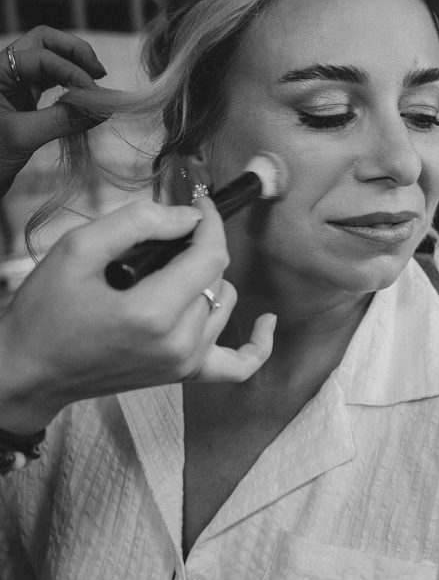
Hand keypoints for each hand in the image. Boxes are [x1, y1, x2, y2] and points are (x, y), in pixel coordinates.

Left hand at [0, 28, 107, 198]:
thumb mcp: (22, 137)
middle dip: (74, 52)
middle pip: (44, 41)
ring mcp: (11, 82)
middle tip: (99, 73)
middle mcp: (3, 69)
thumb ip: (63, 120)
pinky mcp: (19, 97)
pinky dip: (67, 83)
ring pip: (48, 57)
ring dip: (73, 66)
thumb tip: (102, 109)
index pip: (41, 55)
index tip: (94, 93)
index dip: (71, 70)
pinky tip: (82, 95)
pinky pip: (48, 79)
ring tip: (94, 84)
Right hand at [0, 198, 275, 431]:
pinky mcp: (184, 376)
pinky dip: (257, 345)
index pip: (210, 253)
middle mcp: (178, 343)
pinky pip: (238, 365)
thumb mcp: (79, 249)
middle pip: (216, 275)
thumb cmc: (48, 309)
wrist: (30, 368)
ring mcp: (185, 364)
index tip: (197, 203)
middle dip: (195, 248)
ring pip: (223, 302)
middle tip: (159, 240)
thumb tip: (188, 215)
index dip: (208, 221)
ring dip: (205, 281)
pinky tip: (267, 322)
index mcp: (154, 312)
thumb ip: (139, 222)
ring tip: (163, 276)